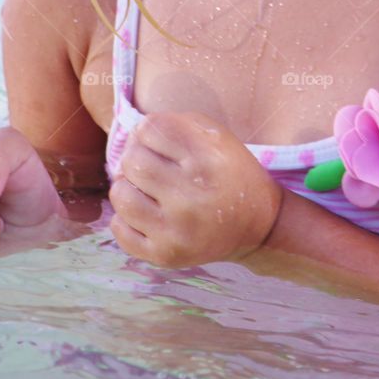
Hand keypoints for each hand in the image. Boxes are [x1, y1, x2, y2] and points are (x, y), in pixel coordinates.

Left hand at [108, 111, 283, 268]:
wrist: (257, 226)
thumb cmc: (231, 173)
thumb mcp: (217, 136)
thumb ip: (177, 123)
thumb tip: (134, 134)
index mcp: (207, 159)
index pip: (150, 129)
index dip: (148, 131)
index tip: (159, 142)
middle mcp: (192, 196)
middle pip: (133, 161)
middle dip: (136, 157)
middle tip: (150, 166)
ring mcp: (177, 230)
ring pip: (121, 196)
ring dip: (126, 188)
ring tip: (142, 189)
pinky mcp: (166, 255)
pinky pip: (121, 232)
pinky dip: (124, 220)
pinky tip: (144, 214)